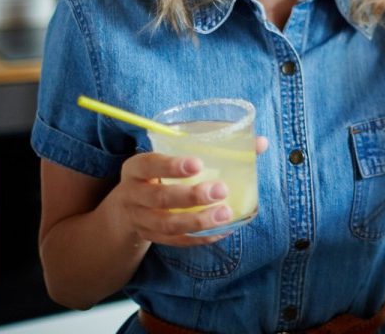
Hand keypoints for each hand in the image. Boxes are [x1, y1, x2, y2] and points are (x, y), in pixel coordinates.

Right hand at [111, 136, 268, 247]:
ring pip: (167, 225)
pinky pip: (175, 242)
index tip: (198, 163)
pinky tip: (221, 231)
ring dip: (198, 221)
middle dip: (191, 196)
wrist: (124, 210)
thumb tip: (261, 143)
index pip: (149, 164)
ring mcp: (141, 220)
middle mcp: (133, 195)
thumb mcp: (172, 156)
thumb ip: (212, 146)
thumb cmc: (161, 173)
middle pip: (159, 198)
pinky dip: (198, 238)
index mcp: (136, 168)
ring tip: (225, 214)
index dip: (171, 165)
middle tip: (221, 190)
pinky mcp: (151, 238)